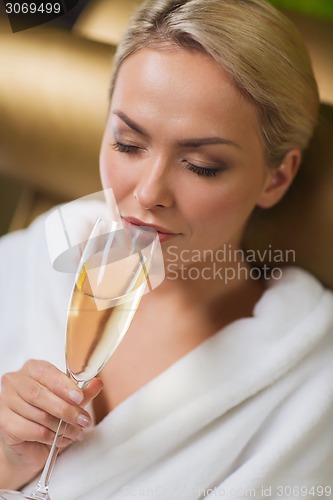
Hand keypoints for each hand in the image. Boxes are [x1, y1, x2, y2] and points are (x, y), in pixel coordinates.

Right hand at [0, 359, 102, 489]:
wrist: (29, 445)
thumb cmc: (48, 416)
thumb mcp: (69, 402)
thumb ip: (81, 392)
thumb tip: (97, 383)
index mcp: (32, 369)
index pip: (46, 373)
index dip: (64, 386)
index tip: (79, 397)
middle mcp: (15, 381)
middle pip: (40, 394)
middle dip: (65, 409)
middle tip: (83, 420)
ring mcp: (5, 401)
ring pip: (37, 414)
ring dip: (61, 427)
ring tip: (75, 433)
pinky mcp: (3, 423)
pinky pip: (31, 430)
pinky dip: (50, 437)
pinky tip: (60, 440)